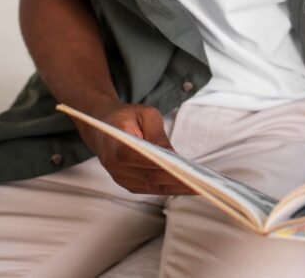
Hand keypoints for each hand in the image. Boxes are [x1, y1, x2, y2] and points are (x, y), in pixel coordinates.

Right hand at [73, 98, 195, 195]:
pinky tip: (189, 185)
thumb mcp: (145, 115)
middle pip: (151, 177)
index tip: (187, 170)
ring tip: (202, 185)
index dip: (165, 166)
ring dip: (178, 188)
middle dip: (178, 180)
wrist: (101, 126)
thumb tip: (174, 156)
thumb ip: (159, 136)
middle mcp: (115, 167)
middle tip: (203, 181)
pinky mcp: (128, 183)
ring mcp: (120, 178)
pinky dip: (170, 187)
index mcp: (116, 146)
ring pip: (153, 186)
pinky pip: (151, 187)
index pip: (142, 160)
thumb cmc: (126, 116)